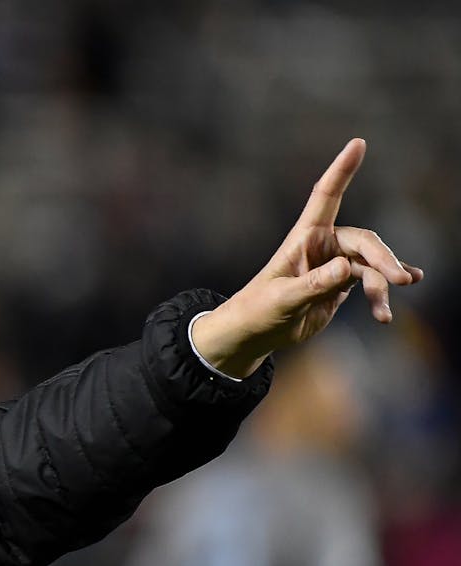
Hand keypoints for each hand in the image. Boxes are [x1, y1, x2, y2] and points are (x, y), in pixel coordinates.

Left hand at [192, 139, 423, 377]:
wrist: (256, 332)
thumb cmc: (259, 309)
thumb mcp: (282, 299)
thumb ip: (314, 285)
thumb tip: (346, 269)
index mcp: (304, 237)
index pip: (325, 196)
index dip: (341, 170)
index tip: (358, 143)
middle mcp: (323, 245)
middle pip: (363, 240)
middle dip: (383, 259)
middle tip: (400, 279)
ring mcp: (335, 265)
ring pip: (371, 266)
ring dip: (383, 285)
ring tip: (385, 313)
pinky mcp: (341, 285)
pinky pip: (370, 284)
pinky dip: (382, 295)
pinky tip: (391, 308)